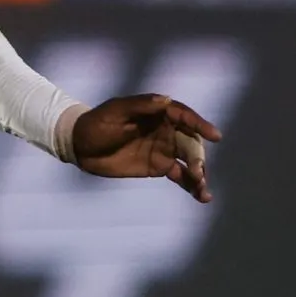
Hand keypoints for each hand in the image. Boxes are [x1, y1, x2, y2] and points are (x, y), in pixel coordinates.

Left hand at [69, 94, 223, 202]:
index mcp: (159, 112)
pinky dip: (192, 186)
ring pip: (190, 160)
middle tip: (198, 172)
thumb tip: (165, 100)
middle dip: (198, 157)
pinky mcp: (160, 167)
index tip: (215, 136)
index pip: (185, 116)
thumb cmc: (97, 123)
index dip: (200, 125)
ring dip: (200, 174)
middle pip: (190, 142)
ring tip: (204, 191)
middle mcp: (167, 130)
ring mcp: (165, 149)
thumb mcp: (115, 111)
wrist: (81, 146)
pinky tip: (202, 196)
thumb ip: (140, 105)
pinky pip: (181, 176)